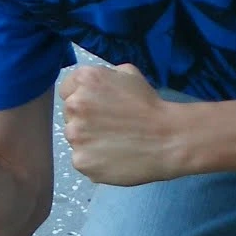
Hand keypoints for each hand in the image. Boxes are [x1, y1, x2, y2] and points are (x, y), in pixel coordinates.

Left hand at [59, 63, 188, 183]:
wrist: (168, 139)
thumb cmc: (150, 105)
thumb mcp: (128, 74)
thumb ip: (103, 76)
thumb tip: (90, 87)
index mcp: (85, 80)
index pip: (67, 90)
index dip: (84, 99)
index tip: (99, 108)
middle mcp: (74, 105)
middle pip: (69, 115)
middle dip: (85, 120)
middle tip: (110, 127)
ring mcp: (75, 136)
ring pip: (75, 139)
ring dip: (89, 141)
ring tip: (115, 143)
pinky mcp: (81, 161)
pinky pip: (82, 160)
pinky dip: (95, 160)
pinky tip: (114, 157)